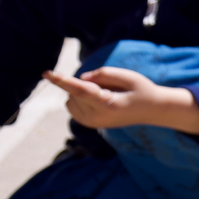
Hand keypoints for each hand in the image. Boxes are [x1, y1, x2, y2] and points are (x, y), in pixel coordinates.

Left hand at [42, 67, 198, 131]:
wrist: (151, 111)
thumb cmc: (141, 90)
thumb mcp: (129, 76)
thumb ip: (104, 74)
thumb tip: (80, 78)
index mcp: (109, 105)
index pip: (82, 91)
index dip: (64, 81)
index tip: (47, 73)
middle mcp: (97, 117)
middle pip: (75, 92)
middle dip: (84, 83)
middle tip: (109, 86)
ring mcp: (92, 123)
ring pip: (70, 99)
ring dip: (80, 92)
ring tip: (105, 94)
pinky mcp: (88, 124)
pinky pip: (71, 106)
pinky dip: (78, 99)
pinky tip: (96, 100)